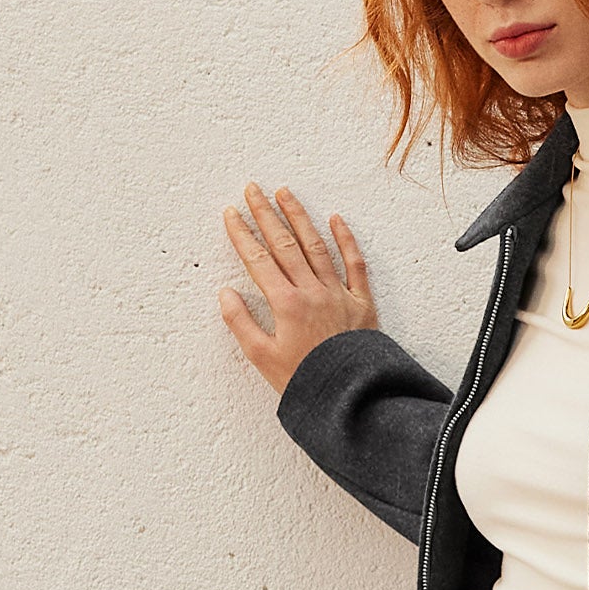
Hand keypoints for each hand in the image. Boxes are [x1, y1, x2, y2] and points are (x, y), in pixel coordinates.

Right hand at [218, 183, 376, 395]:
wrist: (353, 399)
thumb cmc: (306, 383)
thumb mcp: (263, 360)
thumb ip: (241, 324)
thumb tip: (226, 294)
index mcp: (286, 304)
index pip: (258, 260)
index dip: (242, 234)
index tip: (231, 214)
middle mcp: (312, 292)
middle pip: (284, 244)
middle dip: (266, 214)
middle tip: (252, 189)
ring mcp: (338, 294)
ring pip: (316, 246)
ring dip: (299, 217)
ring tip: (285, 193)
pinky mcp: (362, 303)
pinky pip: (354, 264)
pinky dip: (346, 240)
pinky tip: (336, 219)